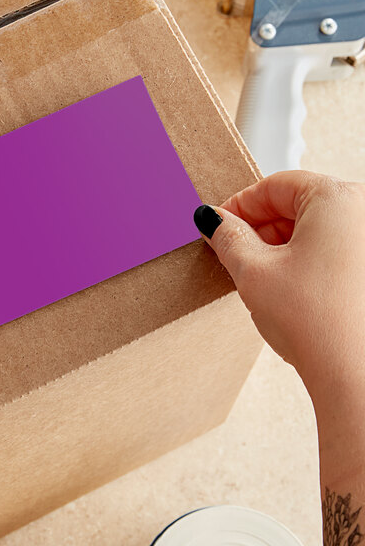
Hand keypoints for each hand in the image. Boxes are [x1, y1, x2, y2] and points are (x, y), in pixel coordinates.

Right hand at [193, 170, 364, 393]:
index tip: (219, 225)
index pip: (275, 185)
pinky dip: (303, 260)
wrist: (356, 377)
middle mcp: (364, 214)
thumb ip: (227, 237)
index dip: (239, 205)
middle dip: (259, 228)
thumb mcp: (253, 272)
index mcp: (338, 200)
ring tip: (258, 276)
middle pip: (296, 205)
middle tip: (232, 252)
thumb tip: (213, 220)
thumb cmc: (319, 323)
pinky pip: (331, 249)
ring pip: (314, 229)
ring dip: (279, 246)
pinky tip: (287, 287)